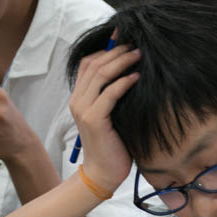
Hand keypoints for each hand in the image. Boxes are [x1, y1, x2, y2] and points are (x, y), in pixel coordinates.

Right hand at [68, 38, 140, 191]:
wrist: (102, 174)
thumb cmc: (112, 146)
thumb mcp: (112, 116)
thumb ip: (114, 97)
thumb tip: (132, 75)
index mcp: (80, 97)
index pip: (89, 63)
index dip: (107, 49)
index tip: (126, 42)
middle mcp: (78, 100)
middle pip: (95, 64)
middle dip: (117, 51)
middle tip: (136, 44)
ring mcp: (83, 109)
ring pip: (100, 75)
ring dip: (121, 62)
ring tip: (138, 55)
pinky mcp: (93, 119)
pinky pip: (109, 94)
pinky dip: (123, 83)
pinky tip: (136, 77)